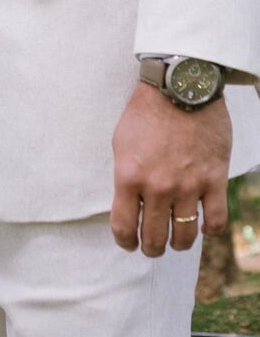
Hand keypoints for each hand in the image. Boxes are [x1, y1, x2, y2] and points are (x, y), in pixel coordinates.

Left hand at [110, 83, 231, 255]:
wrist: (180, 88)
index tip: (128, 243)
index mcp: (129, 178)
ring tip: (176, 241)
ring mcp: (189, 186)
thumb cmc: (146, 113)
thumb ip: (126, 177)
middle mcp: (158, 188)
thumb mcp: (121, 144)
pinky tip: (204, 226)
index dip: (125, 241)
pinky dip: (210, 230)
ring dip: (179, 244)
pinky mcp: (214, 180)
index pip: (124, 227)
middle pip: (154, 238)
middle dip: (151, 248)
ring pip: (185, 235)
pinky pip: (216, 221)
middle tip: (153, 247)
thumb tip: (129, 203)